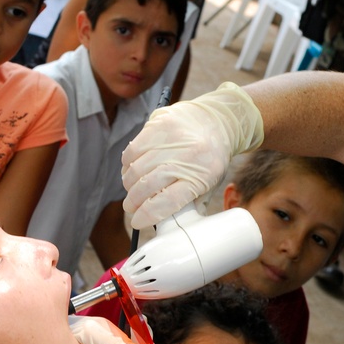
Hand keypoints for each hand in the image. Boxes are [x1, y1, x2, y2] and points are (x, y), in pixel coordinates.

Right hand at [122, 82, 264, 229]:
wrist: (216, 121)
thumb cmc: (211, 157)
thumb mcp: (210, 183)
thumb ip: (192, 202)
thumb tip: (170, 222)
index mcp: (201, 177)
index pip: (168, 201)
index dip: (147, 214)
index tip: (137, 222)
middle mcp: (185, 158)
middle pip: (148, 185)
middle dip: (134, 201)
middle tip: (131, 208)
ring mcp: (170, 140)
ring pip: (136, 169)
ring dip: (129, 184)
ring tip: (131, 190)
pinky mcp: (158, 125)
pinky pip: (132, 150)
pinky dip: (127, 164)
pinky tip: (131, 170)